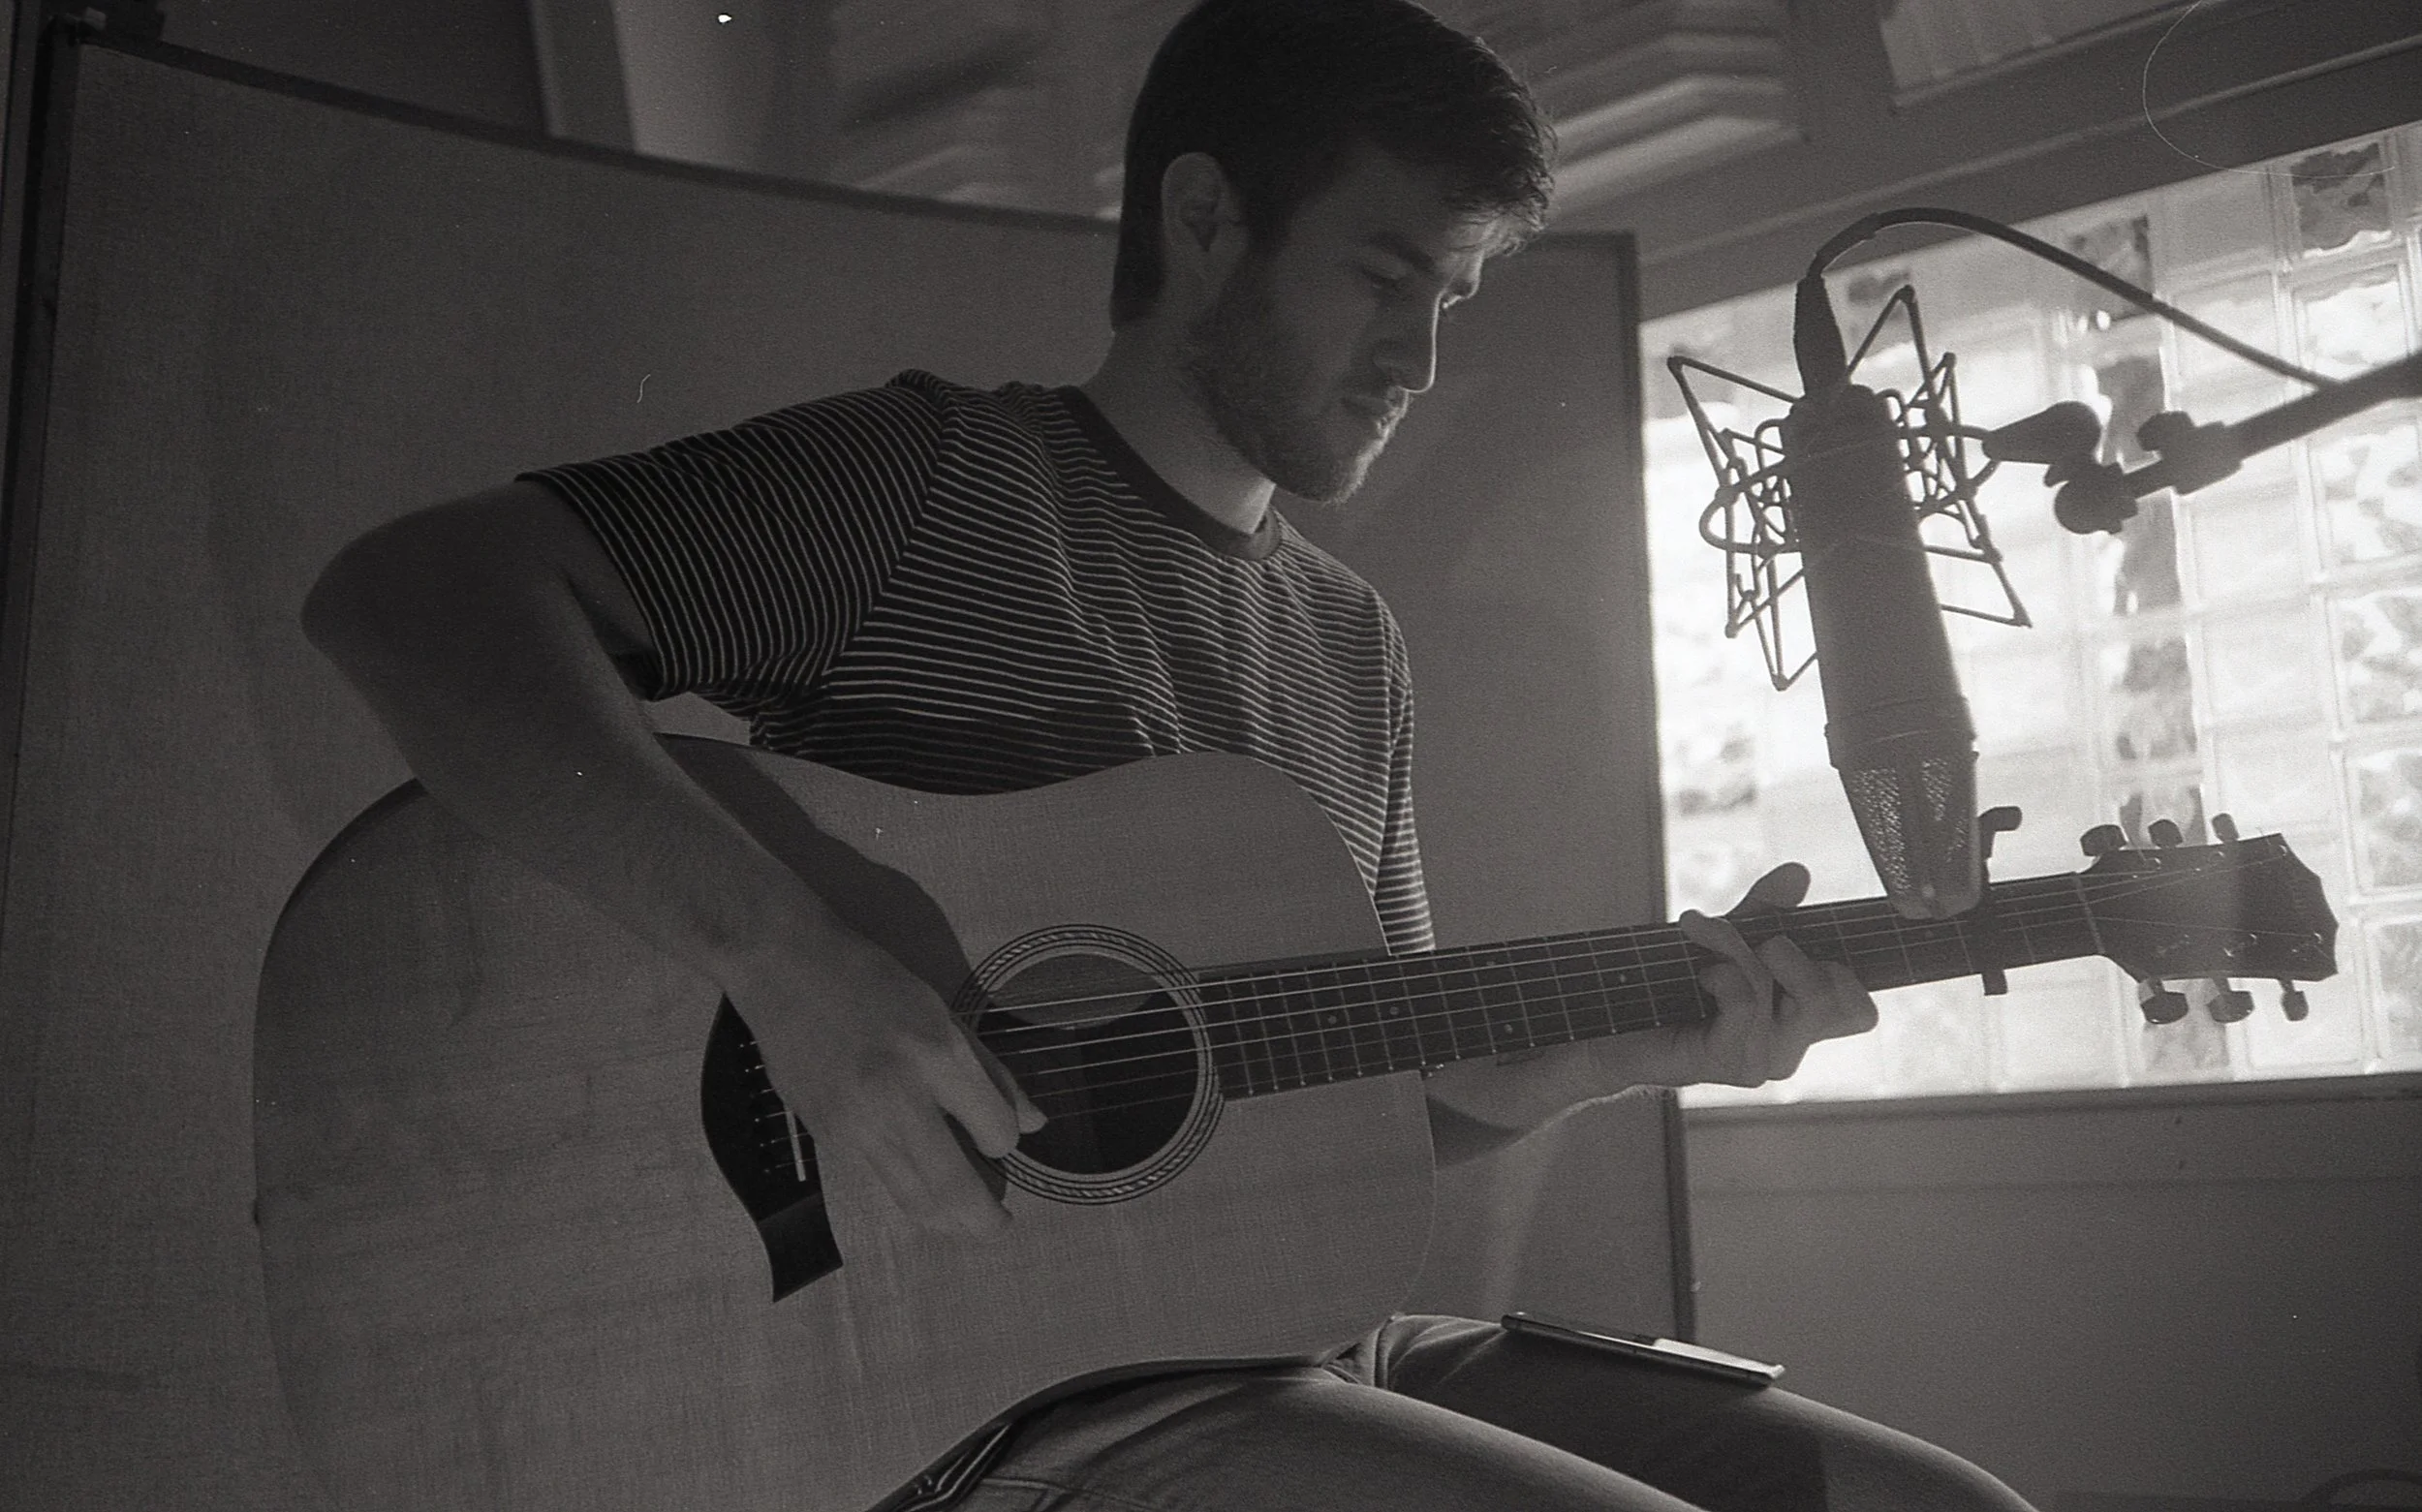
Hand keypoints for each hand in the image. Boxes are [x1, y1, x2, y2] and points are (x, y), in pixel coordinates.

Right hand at [733, 927, 1045, 1240]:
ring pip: (913, 1199)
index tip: (1000, 1138)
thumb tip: (1032, 1122)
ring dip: (947, 1221)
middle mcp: (897, 1095)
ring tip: (966, 1223)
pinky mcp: (827, 1134)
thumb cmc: (868, 980)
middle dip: (985, 1219)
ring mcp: (856, 1121)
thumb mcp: (942, 1012)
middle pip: (954, 1187)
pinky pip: (878, 1181)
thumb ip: (990, 1073)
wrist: (784, 967)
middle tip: (999, 1225)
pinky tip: (922, 1190)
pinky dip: (907, 1193)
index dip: (1006, 1143)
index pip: (995, 1131)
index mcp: (936, 1054)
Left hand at [1653, 862, 1877, 1088]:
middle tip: (1760, 941)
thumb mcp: (1728, 935)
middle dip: (1797, 955)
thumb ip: (1765, 909)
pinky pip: (1746, 1004)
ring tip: (1701, 933)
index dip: (1843, 972)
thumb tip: (1797, 873)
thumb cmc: (1676, 984)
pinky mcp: (1731, 1063)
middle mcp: (1791, 1046)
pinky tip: (1700, 975)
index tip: (1790, 943)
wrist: (1618, 1023)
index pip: (1858, 1010)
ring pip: (1778, 990)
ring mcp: (1764, 1060)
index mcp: (1801, 1020)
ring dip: (1734, 946)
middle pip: (1843, 1007)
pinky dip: (1723, 973)